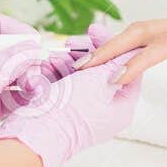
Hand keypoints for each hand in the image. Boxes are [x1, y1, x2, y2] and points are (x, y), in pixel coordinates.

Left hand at [0, 8, 45, 166]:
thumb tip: (31, 48)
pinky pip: (15, 93)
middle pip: (7, 47)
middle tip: (34, 75)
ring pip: (14, 71)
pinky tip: (33, 102)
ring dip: (28, 78)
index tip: (30, 42)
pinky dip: (26, 96)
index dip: (11, 27)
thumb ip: (4, 68)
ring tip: (35, 91)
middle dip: (25, 58)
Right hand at [0, 50, 142, 166]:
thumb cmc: (70, 112)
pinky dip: (58, 72)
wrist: (36, 135)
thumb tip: (131, 53)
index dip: (114, 48)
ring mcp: (84, 111)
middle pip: (102, 72)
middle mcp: (105, 111)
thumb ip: (115, 63)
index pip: (126, 70)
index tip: (97, 32)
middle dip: (87, 53)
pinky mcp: (65, 110)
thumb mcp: (98, 80)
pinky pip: (66, 85)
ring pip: (82, 77)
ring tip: (56, 53)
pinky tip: (48, 63)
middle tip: (74, 40)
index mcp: (121, 107)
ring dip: (69, 61)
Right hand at [76, 5, 166, 121]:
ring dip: (115, 44)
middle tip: (82, 67)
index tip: (114, 78)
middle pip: (140, 30)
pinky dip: (128, 42)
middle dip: (110, 47)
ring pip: (142, 29)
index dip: (135, 61)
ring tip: (90, 65)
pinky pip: (150, 32)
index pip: (160, 46)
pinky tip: (116, 58)